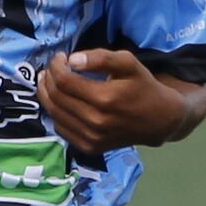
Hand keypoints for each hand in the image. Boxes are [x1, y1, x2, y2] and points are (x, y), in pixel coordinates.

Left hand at [36, 46, 190, 152]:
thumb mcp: (129, 63)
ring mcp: (91, 138)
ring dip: (47, 95)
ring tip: (49, 82)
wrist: (159, 120)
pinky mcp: (90, 147)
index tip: (59, 57)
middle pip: (56, 97)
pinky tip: (60, 102)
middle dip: (48, 79)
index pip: (64, 81)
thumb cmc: (143, 87)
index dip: (56, 66)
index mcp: (104, 98)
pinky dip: (56, 113)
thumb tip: (73, 60)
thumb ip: (101, 58)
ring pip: (55, 114)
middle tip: (51, 69)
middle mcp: (95, 121)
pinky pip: (62, 129)